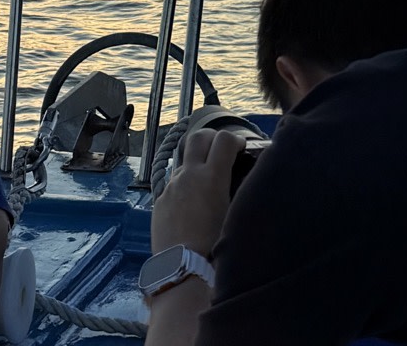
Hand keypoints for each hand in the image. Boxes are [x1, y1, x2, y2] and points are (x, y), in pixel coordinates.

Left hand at [151, 128, 241, 256]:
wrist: (181, 268)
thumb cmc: (215, 247)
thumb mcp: (234, 216)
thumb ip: (238, 191)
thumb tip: (245, 180)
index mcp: (211, 177)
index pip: (223, 139)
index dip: (234, 139)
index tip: (240, 147)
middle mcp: (188, 175)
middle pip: (197, 138)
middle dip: (211, 138)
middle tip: (221, 149)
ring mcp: (171, 186)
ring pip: (184, 163)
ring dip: (196, 165)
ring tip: (206, 185)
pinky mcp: (160, 200)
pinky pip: (173, 185)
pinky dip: (184, 187)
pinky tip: (191, 207)